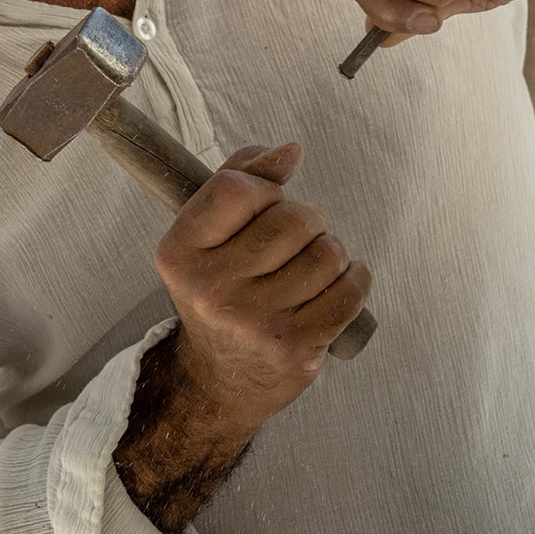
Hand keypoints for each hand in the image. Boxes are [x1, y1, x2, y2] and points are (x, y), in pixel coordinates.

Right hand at [152, 142, 371, 433]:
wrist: (218, 382)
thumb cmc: (220, 293)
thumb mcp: (206, 237)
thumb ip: (240, 180)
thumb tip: (290, 151)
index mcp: (180, 252)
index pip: (238, 188)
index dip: (267, 188)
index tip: (268, 204)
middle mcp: (211, 289)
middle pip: (295, 218)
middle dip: (307, 223)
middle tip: (292, 247)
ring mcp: (254, 322)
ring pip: (329, 251)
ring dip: (331, 255)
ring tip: (309, 273)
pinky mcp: (295, 347)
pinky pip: (351, 289)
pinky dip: (354, 280)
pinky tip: (335, 288)